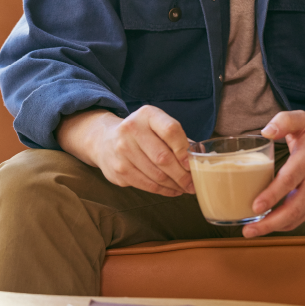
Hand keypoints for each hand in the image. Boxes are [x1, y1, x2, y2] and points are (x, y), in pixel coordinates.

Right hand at [58, 105, 194, 196]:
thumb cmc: (142, 133)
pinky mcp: (118, 170)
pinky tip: (172, 190)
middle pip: (163, 157)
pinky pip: (146, 184)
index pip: (170, 130)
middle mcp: (132, 129)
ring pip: (156, 174)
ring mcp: (122, 150)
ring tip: (185, 188)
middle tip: (194, 183)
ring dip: (174, 185)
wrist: (105, 139)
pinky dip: (163, 190)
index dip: (184, 149)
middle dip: (182, 174)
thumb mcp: (157, 124)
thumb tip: (200, 156)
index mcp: (147, 114)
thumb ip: (177, 138)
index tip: (192, 163)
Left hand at [242, 111, 304, 237]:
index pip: (289, 181)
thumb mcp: (302, 121)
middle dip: (270, 222)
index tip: (255, 205)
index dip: (272, 195)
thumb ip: (284, 121)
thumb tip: (266, 132)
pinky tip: (266, 227)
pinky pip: (299, 220)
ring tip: (251, 231)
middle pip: (294, 209)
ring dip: (273, 228)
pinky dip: (283, 226)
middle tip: (248, 230)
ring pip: (296, 218)